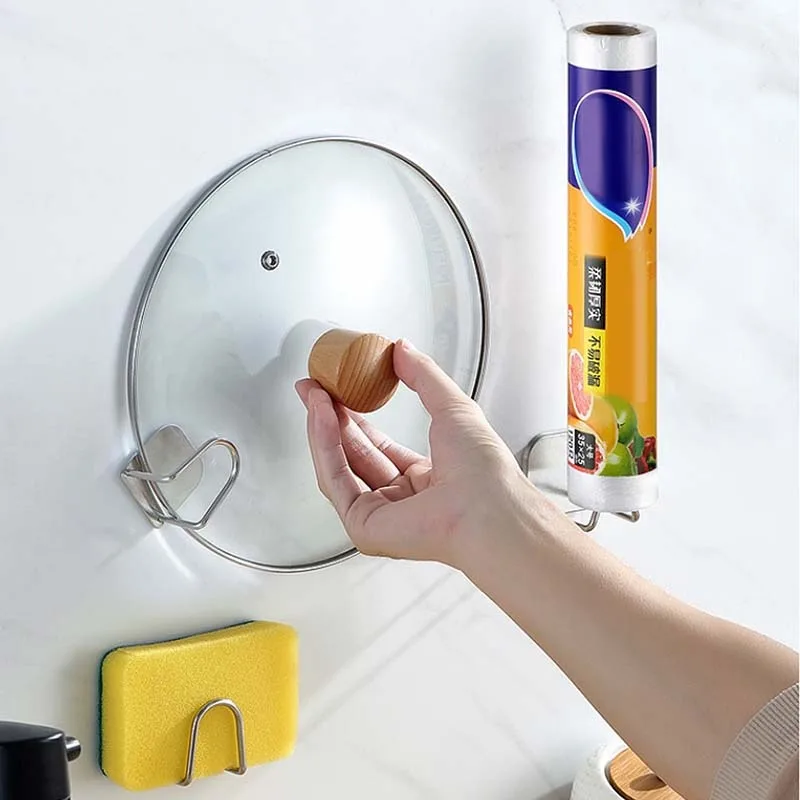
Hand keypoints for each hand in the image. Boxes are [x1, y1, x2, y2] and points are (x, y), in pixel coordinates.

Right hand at [295, 339, 529, 565]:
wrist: (488, 506)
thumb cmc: (484, 470)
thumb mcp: (453, 407)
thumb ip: (424, 375)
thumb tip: (401, 348)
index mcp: (426, 479)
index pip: (379, 446)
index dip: (355, 416)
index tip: (337, 390)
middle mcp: (402, 501)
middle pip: (354, 455)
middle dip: (331, 419)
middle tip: (315, 388)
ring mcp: (381, 516)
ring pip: (339, 468)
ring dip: (324, 428)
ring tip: (315, 396)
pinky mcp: (364, 526)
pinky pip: (337, 482)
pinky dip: (325, 447)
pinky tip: (323, 417)